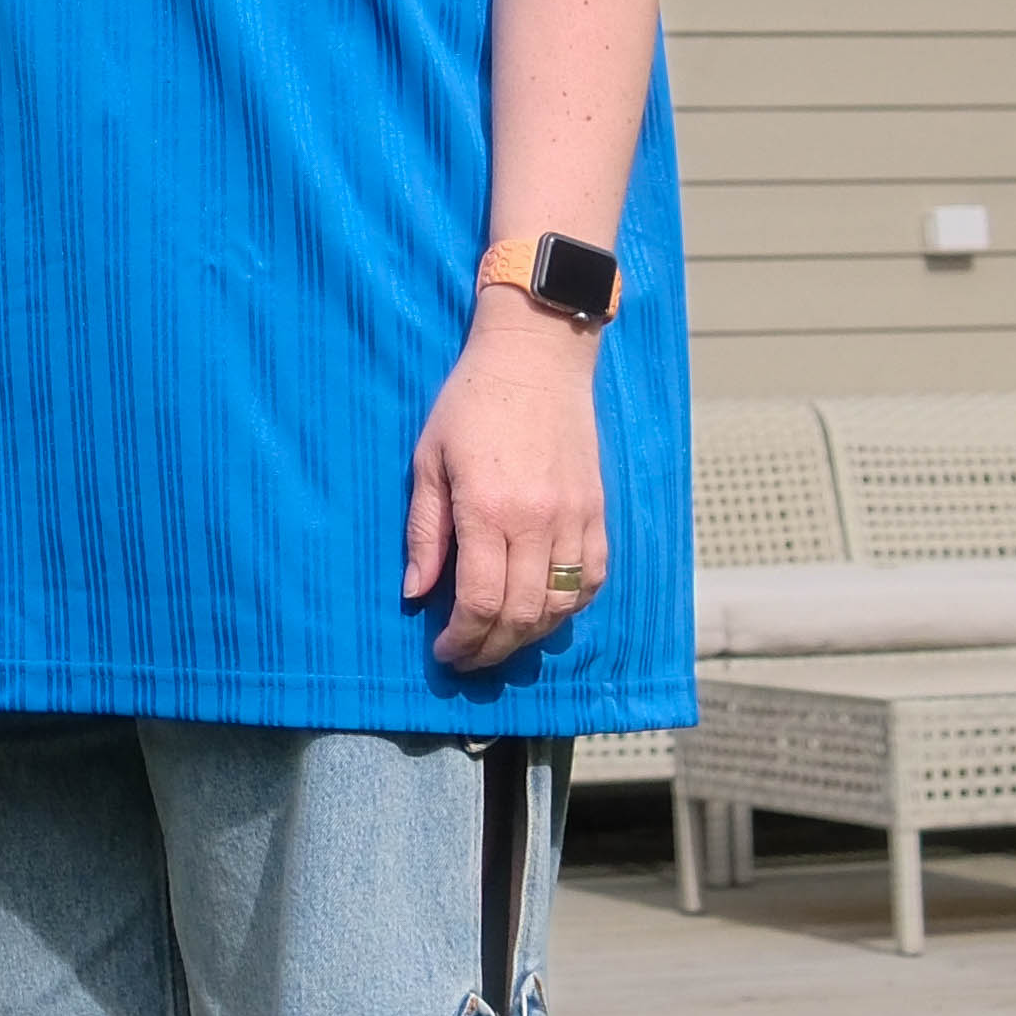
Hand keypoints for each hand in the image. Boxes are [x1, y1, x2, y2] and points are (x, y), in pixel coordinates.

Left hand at [407, 306, 612, 673]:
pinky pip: (594, 578)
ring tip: (501, 641)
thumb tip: (417, 593)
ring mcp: (575, 517)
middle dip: (492, 650)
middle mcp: (539, 521)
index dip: (462, 641)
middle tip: (468, 658)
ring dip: (530, 636)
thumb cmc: (471, 403)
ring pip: (561, 605)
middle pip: (522, 616)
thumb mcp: (429, 461)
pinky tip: (545, 612)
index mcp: (489, 509)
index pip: (481, 602)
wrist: (536, 357)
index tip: (444, 651)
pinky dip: (571, 606)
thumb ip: (425, 532)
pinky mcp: (597, 509)